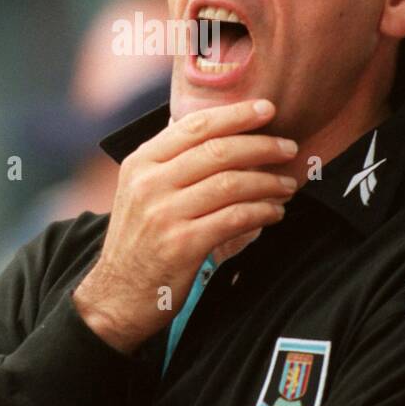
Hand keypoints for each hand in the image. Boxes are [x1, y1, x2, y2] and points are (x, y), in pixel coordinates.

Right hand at [73, 99, 297, 354]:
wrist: (116, 296)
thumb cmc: (139, 240)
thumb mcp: (140, 190)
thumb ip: (171, 160)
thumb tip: (218, 130)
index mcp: (141, 162)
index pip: (194, 125)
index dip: (236, 115)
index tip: (267, 110)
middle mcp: (149, 183)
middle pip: (217, 151)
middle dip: (261, 145)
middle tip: (288, 147)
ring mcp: (164, 214)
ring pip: (230, 183)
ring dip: (268, 181)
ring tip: (288, 184)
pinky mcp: (182, 245)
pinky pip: (234, 218)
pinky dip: (262, 211)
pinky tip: (274, 212)